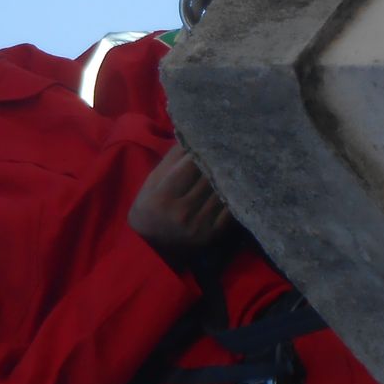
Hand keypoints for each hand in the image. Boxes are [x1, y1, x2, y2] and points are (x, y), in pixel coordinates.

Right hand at [129, 142, 232, 259]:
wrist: (152, 247)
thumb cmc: (149, 208)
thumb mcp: (151, 182)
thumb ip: (171, 160)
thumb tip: (191, 136)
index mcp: (163, 197)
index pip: (189, 166)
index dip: (201, 151)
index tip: (210, 139)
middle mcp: (182, 212)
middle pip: (207, 178)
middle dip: (217, 160)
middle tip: (227, 146)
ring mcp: (199, 225)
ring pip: (220, 191)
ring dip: (227, 175)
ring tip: (234, 161)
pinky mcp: (212, 234)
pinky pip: (228, 209)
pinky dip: (232, 194)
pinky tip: (234, 183)